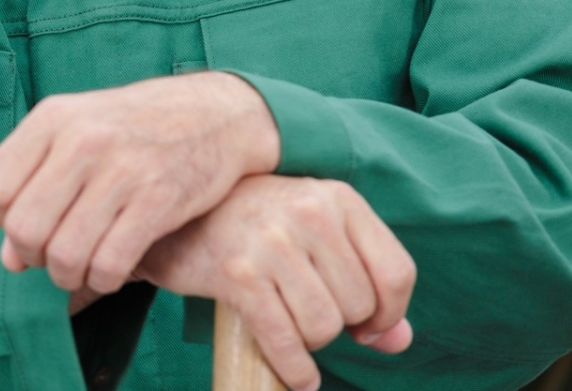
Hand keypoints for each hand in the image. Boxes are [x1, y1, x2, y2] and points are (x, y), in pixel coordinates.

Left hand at [0, 72, 279, 293]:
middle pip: (24, 227)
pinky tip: (108, 272)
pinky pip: (110, 262)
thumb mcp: (76, 135)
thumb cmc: (133, 128)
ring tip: (78, 270)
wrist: (213, 115)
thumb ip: (35, 188)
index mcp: (52, 118)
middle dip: (32, 256)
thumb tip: (8, 260)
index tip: (24, 224)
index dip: (0, 219)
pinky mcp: (158, 200)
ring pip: (65, 253)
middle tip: (50, 256)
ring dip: (67, 275)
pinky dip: (103, 280)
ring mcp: (121, 170)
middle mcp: (81, 140)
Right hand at [136, 174, 415, 390]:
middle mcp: (307, 212)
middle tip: (310, 315)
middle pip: (359, 305)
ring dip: (311, 342)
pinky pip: (285, 340)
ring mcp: (271, 241)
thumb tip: (397, 340)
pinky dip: (295, 369)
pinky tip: (297, 375)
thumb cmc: (252, 226)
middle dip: (340, 325)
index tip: (368, 327)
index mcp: (336, 198)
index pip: (396, 272)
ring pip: (324, 326)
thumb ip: (365, 282)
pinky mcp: (238, 274)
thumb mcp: (315, 235)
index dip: (389, 314)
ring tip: (291, 326)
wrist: (173, 217)